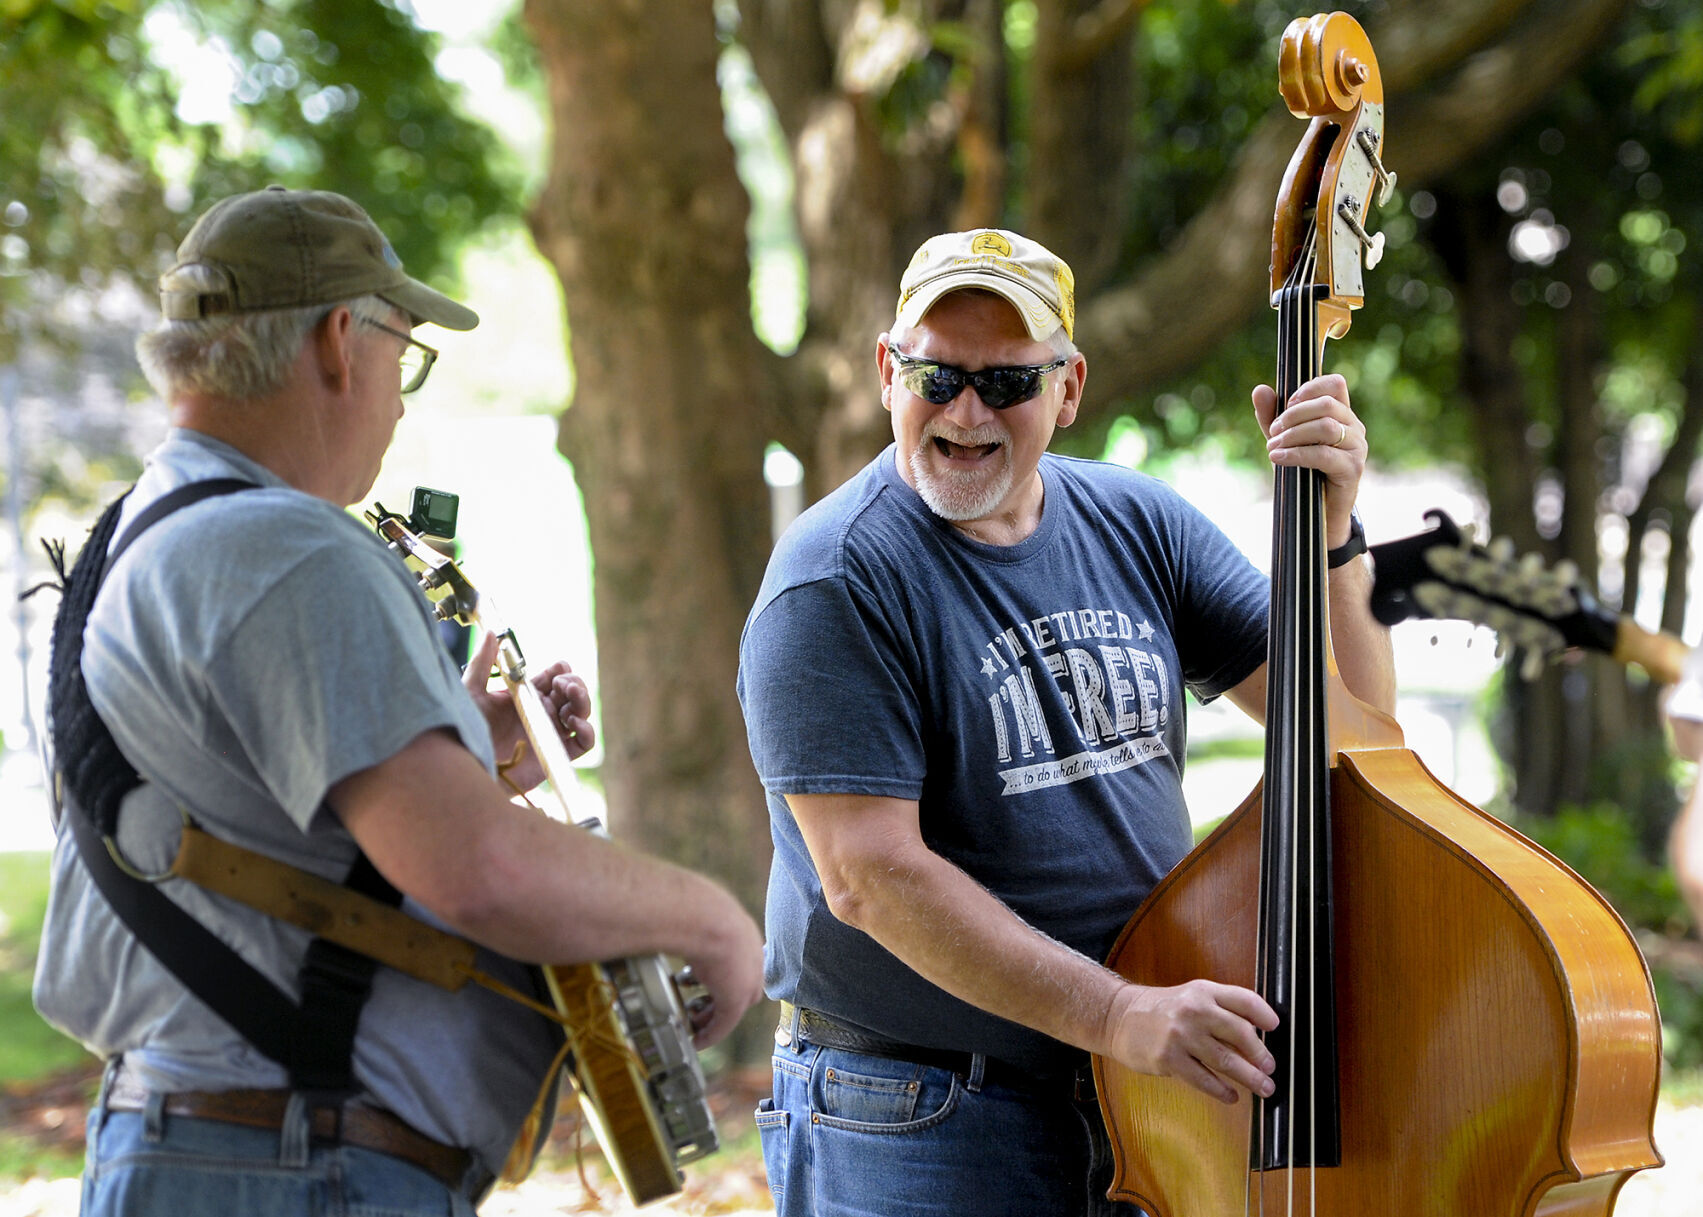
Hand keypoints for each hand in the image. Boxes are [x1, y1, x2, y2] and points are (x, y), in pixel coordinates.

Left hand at [463, 631, 595, 790]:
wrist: (467, 766)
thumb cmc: (465, 730)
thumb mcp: (471, 692)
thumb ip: (482, 663)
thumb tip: (494, 633)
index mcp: (526, 695)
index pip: (555, 676)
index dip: (561, 671)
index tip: (557, 671)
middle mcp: (541, 712)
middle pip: (572, 691)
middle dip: (574, 683)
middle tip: (563, 685)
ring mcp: (550, 732)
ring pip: (581, 712)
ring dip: (582, 701)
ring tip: (571, 698)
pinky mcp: (556, 754)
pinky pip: (583, 742)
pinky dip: (587, 731)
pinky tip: (575, 723)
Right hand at [677, 895, 766, 1048]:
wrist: (706, 918)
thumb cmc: (695, 908)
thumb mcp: (697, 914)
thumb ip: (689, 922)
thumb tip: (662, 914)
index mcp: (744, 936)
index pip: (738, 965)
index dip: (720, 978)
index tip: (701, 984)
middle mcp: (752, 961)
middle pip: (739, 990)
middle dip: (717, 1002)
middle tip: (696, 1009)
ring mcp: (747, 982)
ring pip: (731, 1010)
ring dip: (710, 1019)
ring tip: (692, 1026)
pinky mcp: (736, 1000)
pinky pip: (724, 1024)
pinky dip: (709, 1035)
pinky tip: (696, 1041)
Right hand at [1104, 979, 1278, 1104]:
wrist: (1119, 1017)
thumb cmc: (1160, 1009)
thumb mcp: (1190, 997)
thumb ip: (1220, 1009)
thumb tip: (1256, 1036)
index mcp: (1203, 991)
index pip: (1243, 1000)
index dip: (1264, 1014)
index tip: (1275, 1028)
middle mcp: (1194, 1010)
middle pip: (1240, 1032)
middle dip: (1260, 1054)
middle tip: (1270, 1067)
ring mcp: (1181, 1035)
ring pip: (1226, 1061)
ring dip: (1250, 1077)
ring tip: (1264, 1087)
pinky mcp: (1169, 1059)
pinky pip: (1204, 1080)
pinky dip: (1222, 1091)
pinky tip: (1231, 1096)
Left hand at [1254, 372, 1364, 547]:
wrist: (1317, 512)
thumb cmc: (1303, 470)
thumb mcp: (1284, 439)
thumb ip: (1271, 416)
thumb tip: (1259, 389)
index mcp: (1341, 414)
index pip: (1335, 384)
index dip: (1309, 388)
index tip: (1285, 403)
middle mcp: (1354, 427)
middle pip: (1326, 404)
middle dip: (1293, 415)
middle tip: (1272, 432)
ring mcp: (1357, 447)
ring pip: (1325, 427)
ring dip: (1292, 435)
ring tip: (1271, 447)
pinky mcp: (1353, 469)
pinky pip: (1323, 454)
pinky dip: (1296, 454)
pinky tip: (1277, 458)